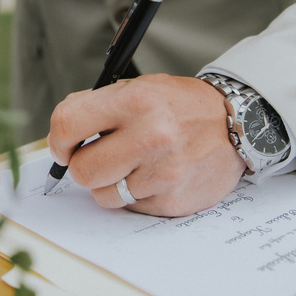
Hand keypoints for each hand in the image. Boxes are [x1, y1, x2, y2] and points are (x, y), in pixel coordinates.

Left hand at [47, 74, 245, 216]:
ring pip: (103, 196)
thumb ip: (99, 105)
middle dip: (83, 166)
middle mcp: (150, 136)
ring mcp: (163, 173)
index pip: (68, 123)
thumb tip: (62, 133)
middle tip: (99, 157)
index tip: (64, 146)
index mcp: (135, 101)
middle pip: (82, 171)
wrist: (237, 125)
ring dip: (109, 184)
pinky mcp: (173, 200)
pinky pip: (131, 208)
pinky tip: (154, 176)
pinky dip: (135, 196)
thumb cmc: (181, 105)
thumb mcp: (140, 88)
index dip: (58, 139)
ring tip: (132, 165)